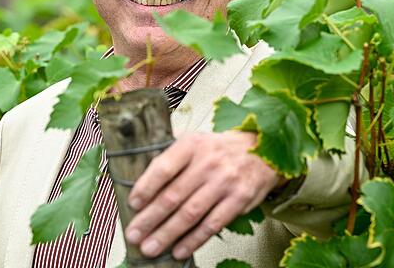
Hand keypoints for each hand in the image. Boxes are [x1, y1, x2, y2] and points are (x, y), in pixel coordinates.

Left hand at [124, 131, 279, 259]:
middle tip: (134, 235)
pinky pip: (212, 225)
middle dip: (150, 219)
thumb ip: (171, 162)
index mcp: (191, 145)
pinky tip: (178, 250)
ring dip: (167, 234)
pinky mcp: (239, 200)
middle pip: (173, 196)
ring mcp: (225, 182)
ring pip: (190, 214)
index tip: (133, 204)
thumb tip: (142, 190)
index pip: (163, 168)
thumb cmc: (219, 150)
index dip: (145, 188)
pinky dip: (193, 240)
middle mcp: (208, 162)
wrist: (261, 150)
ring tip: (150, 248)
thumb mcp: (194, 144)